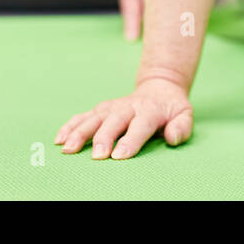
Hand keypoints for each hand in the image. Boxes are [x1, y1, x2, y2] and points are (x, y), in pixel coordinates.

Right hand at [55, 77, 192, 159]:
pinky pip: (82, 116)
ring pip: (93, 118)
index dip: (130, 140)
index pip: (140, 126)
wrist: (158, 87)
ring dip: (79, 132)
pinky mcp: (100, 109)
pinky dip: (70, 126)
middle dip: (103, 138)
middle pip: (113, 122)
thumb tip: (171, 138)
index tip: (119, 156)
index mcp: (149, 110)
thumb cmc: (171, 108)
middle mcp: (127, 107)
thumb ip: (181, 127)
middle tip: (97, 156)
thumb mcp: (184, 114)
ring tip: (68, 149)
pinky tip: (59, 139)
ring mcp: (111, 107)